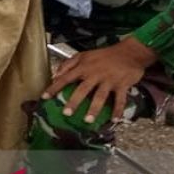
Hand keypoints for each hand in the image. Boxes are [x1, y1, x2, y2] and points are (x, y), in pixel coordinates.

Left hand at [42, 38, 156, 123]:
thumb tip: (56, 74)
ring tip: (87, 120)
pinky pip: (120, 100)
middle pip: (83, 89)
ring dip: (94, 109)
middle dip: (74, 101)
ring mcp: (109, 80)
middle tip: (67, 113)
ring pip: (100, 96)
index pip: (66, 77)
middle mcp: (95, 74)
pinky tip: (114, 120)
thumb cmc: (105, 55)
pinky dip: (117, 110)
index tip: (45, 96)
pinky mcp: (122, 85)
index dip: (55, 87)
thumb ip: (68, 64)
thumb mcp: (84, 54)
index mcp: (84, 67)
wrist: (129, 52)